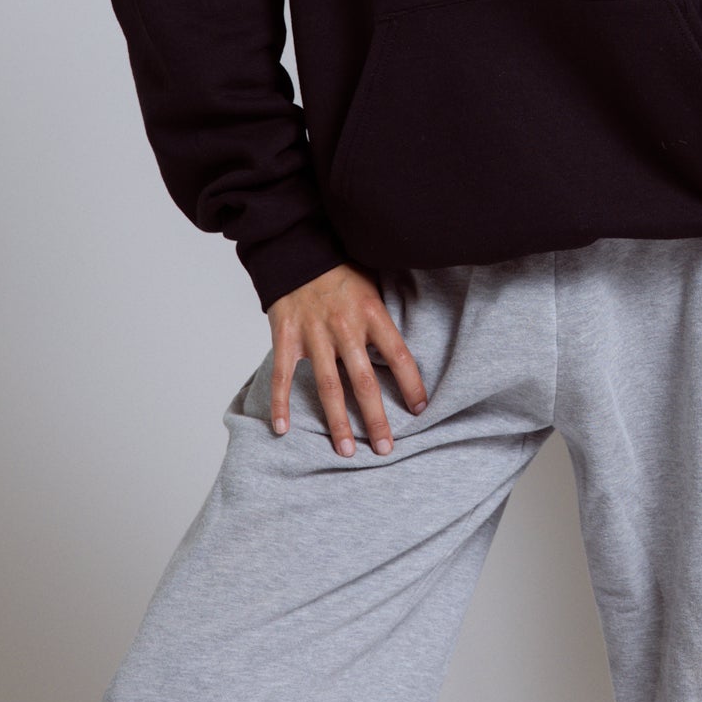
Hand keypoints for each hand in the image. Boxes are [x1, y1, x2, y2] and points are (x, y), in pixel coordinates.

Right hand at [267, 264, 426, 456]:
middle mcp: (345, 327)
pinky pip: (283, 376)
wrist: (299, 249)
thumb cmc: (342, 271)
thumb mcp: (374, 286)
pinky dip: (280, 404)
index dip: (411, 385)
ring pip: (328, 387)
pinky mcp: (286, 337)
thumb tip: (404, 353)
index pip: (399, 356)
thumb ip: (384, 320)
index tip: (420, 410)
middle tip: (385, 449)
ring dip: (337, 422)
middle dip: (376, 419)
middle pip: (364, 382)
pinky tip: (282, 430)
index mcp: (372, 313)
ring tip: (346, 451)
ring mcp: (314, 334)